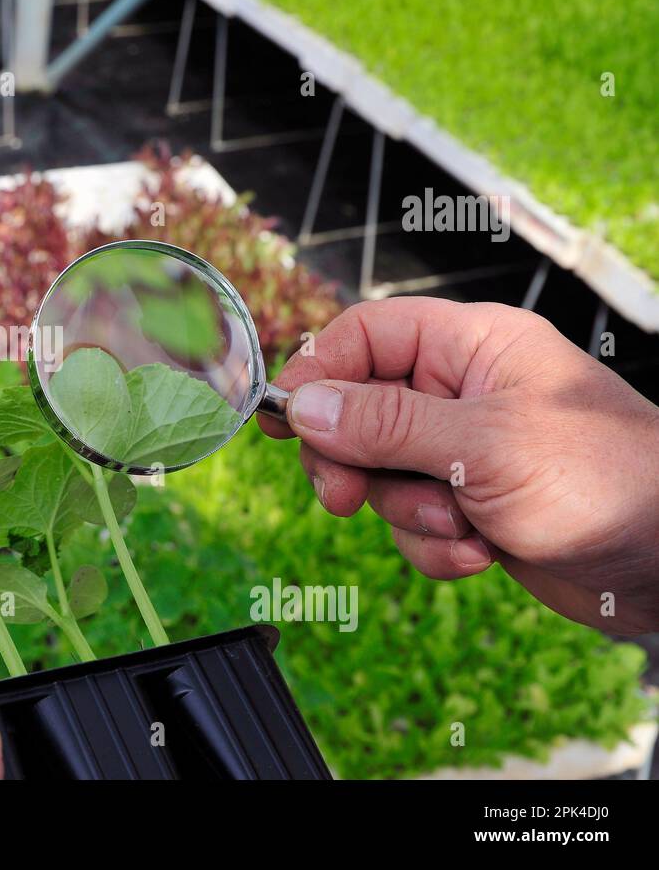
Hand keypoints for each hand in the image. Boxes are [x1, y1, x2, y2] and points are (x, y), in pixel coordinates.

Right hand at [259, 297, 658, 632]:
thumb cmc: (605, 481)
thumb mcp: (484, 447)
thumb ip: (387, 425)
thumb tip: (302, 405)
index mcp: (472, 347)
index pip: (366, 335)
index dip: (318, 371)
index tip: (284, 420)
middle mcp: (462, 392)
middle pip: (357, 409)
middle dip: (352, 460)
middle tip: (343, 497)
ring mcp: (463, 451)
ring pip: (380, 473)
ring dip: (407, 512)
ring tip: (460, 527)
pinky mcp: (469, 504)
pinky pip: (411, 520)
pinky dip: (434, 545)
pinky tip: (480, 554)